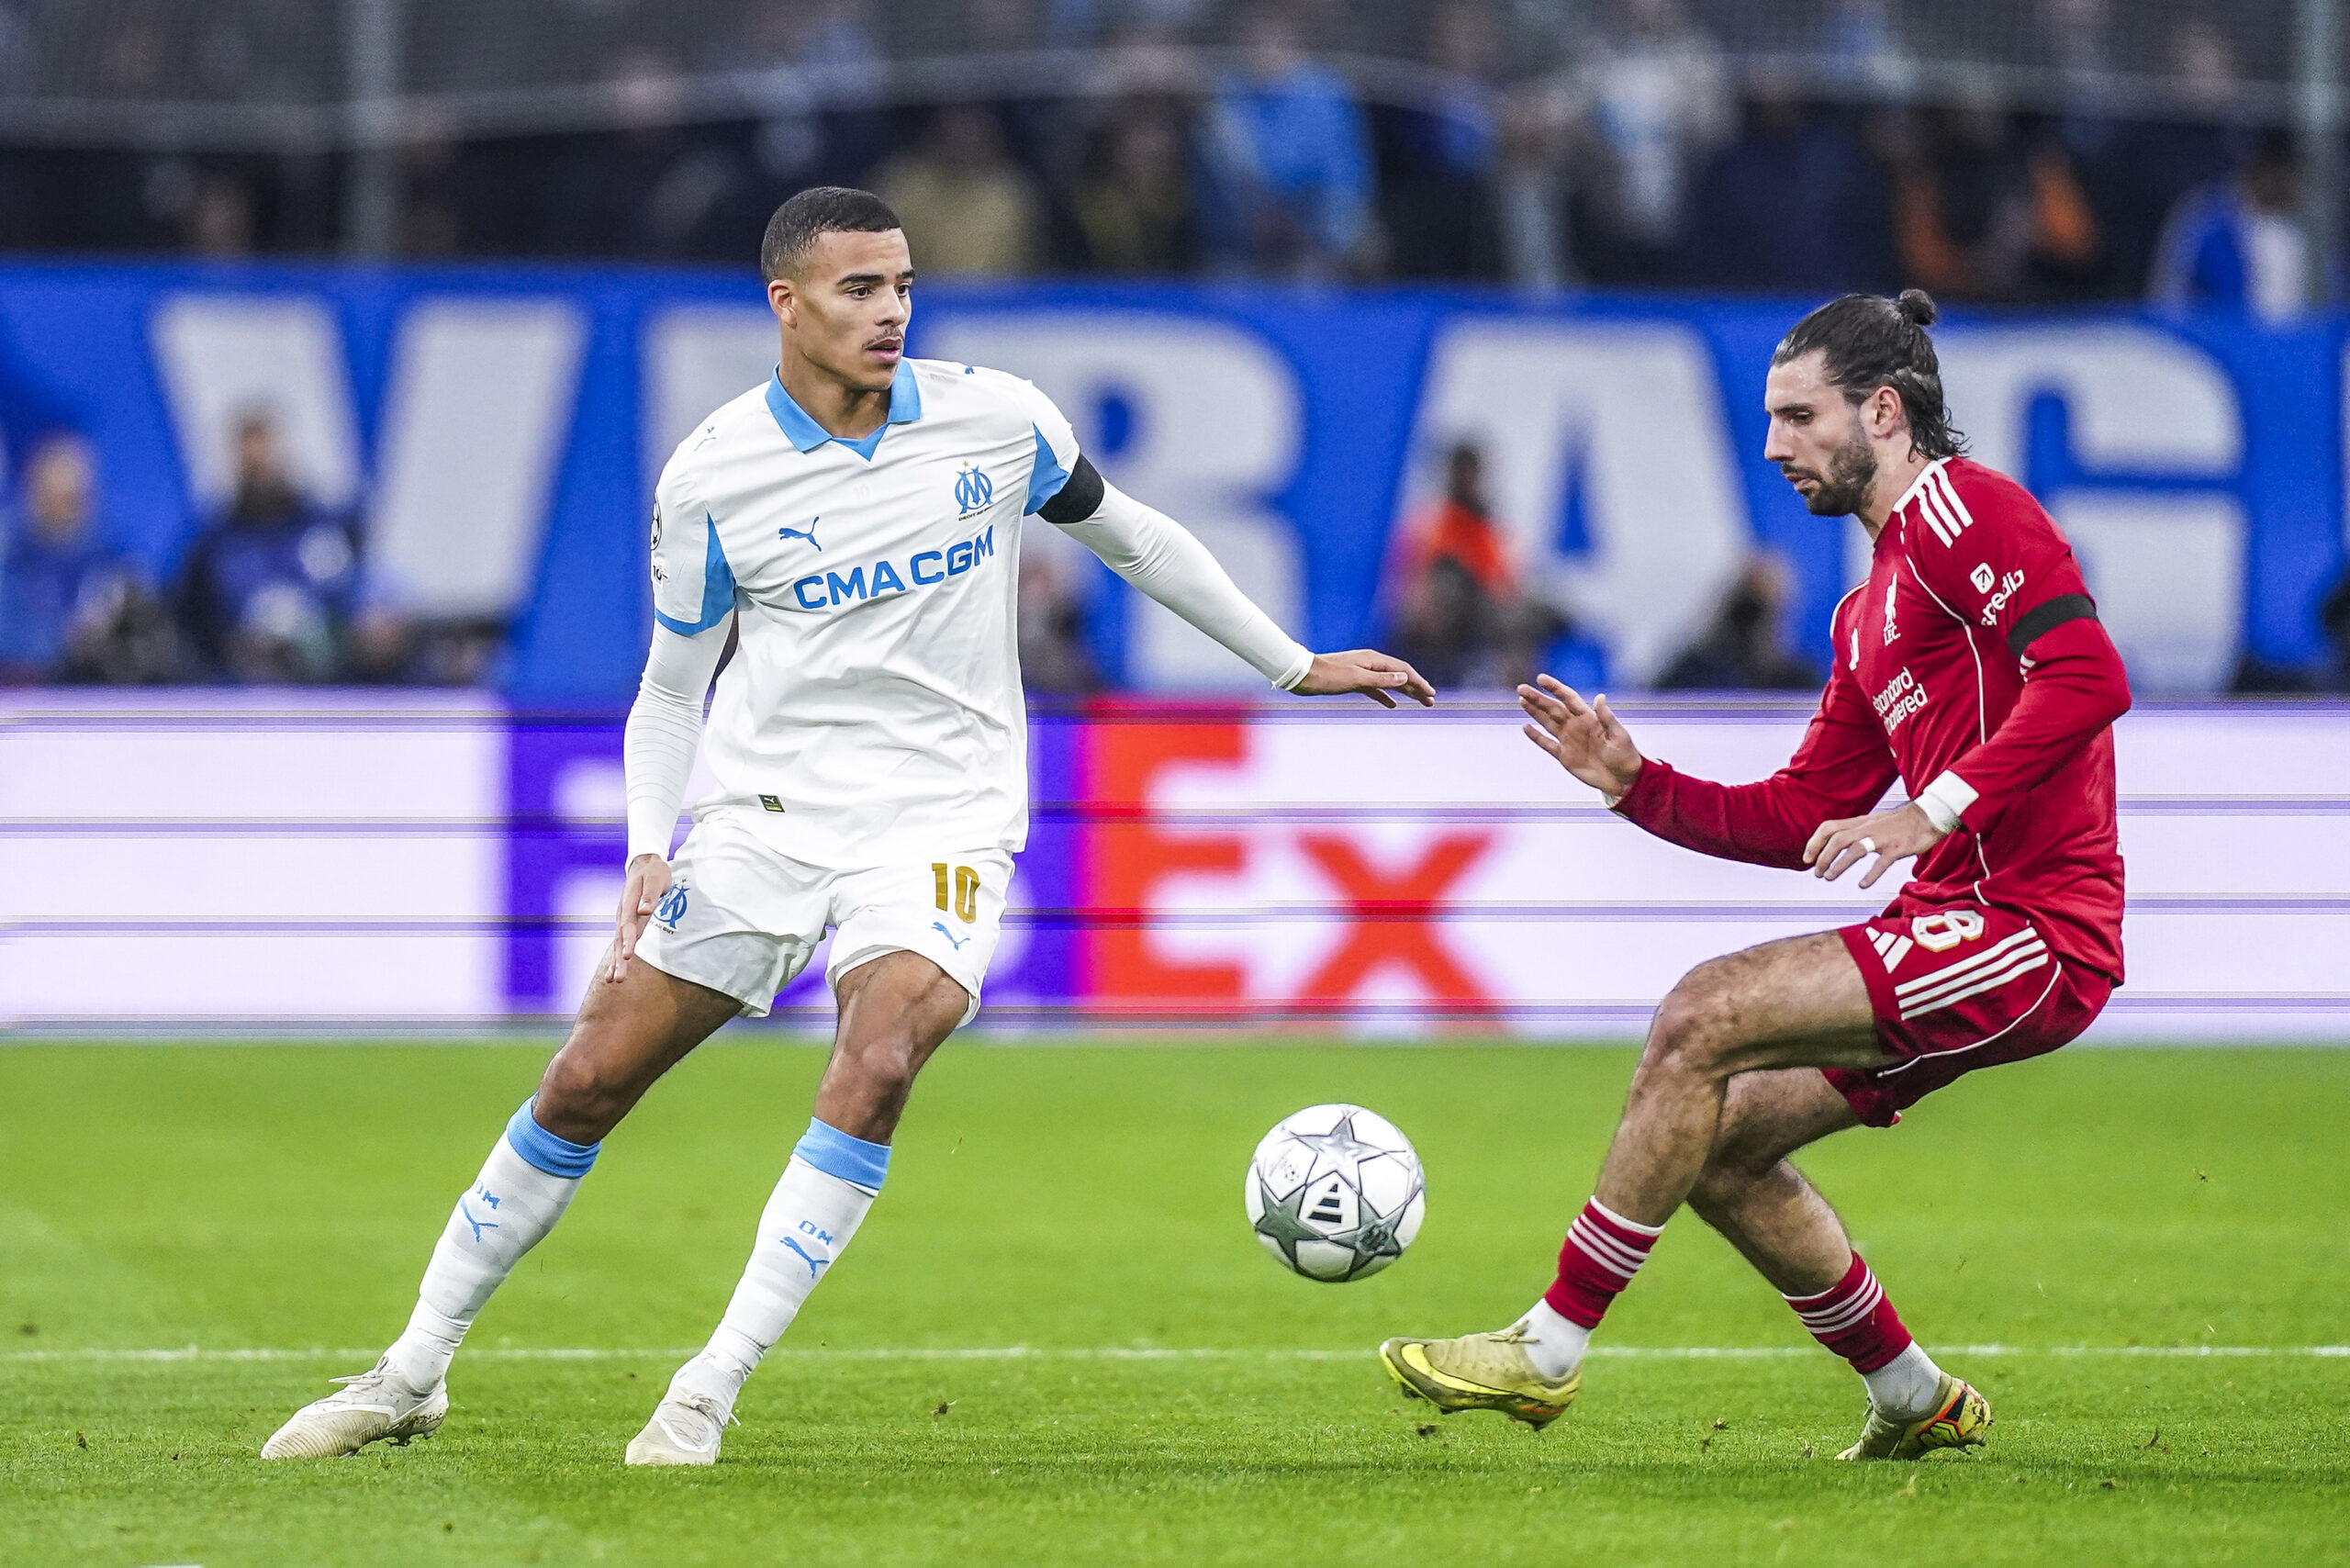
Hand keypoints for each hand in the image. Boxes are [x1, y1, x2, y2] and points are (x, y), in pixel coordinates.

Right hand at [607, 852, 672, 983]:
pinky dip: (617, 958)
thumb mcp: (656, 878)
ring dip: (616, 963)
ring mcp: (622, 919)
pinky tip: (613, 974)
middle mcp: (623, 914)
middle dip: (619, 960)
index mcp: (629, 902)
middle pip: (620, 939)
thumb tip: (644, 910)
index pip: (628, 924)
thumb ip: (650, 894)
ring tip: (614, 980)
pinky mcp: (626, 924)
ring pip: (618, 944)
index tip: (628, 956)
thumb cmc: (653, 872)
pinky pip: (620, 943)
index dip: (628, 940)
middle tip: (618, 979)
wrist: (644, 866)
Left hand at [1292, 649, 1435, 708]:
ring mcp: (1362, 672)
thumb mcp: (1356, 679)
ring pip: (1389, 682)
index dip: (1419, 682)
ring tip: (1418, 702)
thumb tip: (1405, 677)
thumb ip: (1381, 679)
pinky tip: (1392, 704)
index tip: (1431, 694)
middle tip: (1431, 701)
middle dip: (1416, 687)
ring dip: (1404, 692)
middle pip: (1399, 675)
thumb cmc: (1328, 676)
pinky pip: (1376, 688)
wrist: (1302, 675)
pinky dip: (1386, 696)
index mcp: (1374, 660)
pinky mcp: (1354, 681)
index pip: (1403, 671)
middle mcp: (1371, 663)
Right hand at [1517, 675, 1643, 798]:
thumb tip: (1600, 697)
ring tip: (1522, 700)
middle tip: (1521, 688)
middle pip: (1553, 708)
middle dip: (1537, 698)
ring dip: (1534, 711)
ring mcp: (1569, 740)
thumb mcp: (1619, 735)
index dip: (1555, 688)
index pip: (1568, 698)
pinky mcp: (1565, 756)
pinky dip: (1536, 736)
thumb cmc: (1625, 755)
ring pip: (1547, 722)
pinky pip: (1547, 744)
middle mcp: (1576, 726)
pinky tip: (1526, 727)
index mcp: (1589, 718)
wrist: (1623, 779)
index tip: (1541, 679)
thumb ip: (1607, 717)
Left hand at [1804, 802, 1945, 888]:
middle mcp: (1867, 828)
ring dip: (1839, 864)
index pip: (1828, 827)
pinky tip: (1862, 884)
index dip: (1814, 842)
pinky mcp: (1897, 848)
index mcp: (1859, 822)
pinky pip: (1881, 862)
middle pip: (1837, 839)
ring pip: (1854, 849)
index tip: (1807, 859)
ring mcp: (1882, 838)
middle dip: (1822, 856)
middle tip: (1817, 873)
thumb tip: (1836, 844)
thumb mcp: (1873, 822)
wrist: (1929, 816)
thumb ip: (1856, 831)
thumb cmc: (1900, 823)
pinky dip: (1870, 874)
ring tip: (1829, 877)